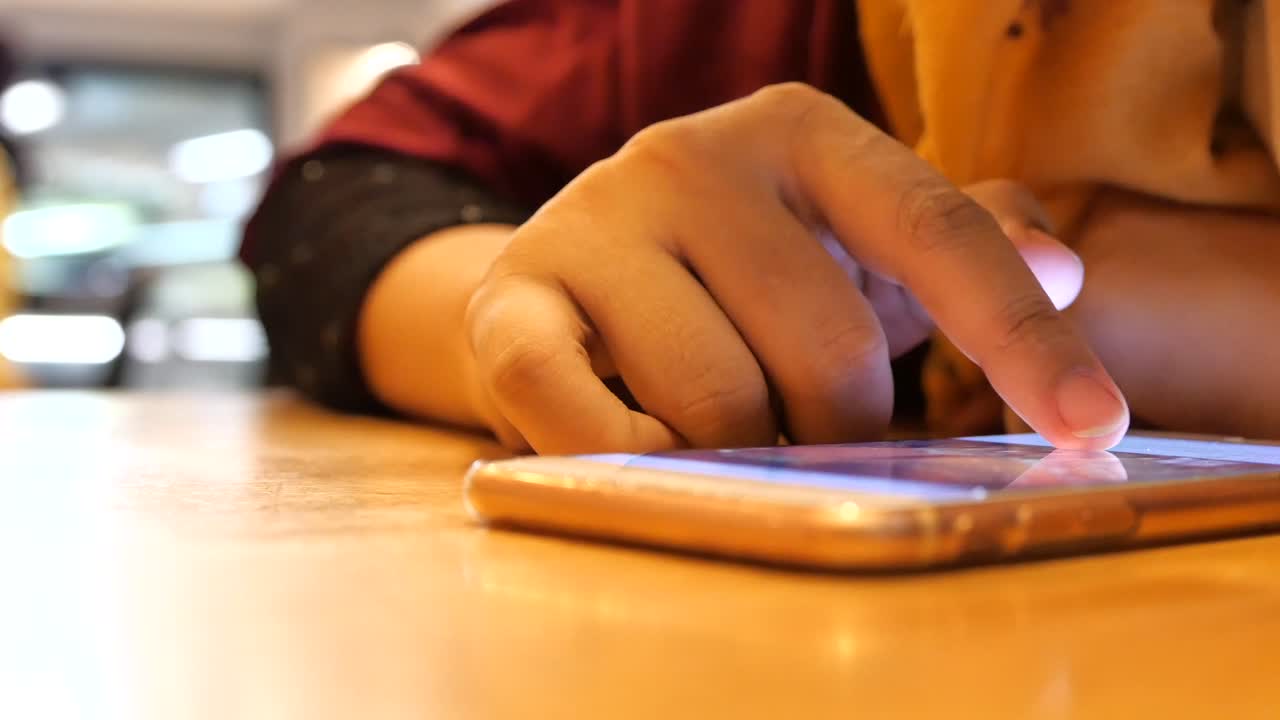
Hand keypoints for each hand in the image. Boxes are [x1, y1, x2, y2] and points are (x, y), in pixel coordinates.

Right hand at [463, 84, 1128, 453]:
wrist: (559, 278)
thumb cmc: (728, 274)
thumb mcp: (846, 243)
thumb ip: (959, 246)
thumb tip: (1061, 266)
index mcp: (795, 131)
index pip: (934, 228)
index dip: (1021, 335)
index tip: (1093, 427)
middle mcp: (690, 156)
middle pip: (828, 347)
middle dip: (837, 423)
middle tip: (807, 426)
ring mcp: (592, 225)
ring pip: (720, 403)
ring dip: (743, 453)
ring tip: (723, 431)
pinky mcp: (512, 306)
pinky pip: (590, 420)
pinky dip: (637, 465)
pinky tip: (649, 457)